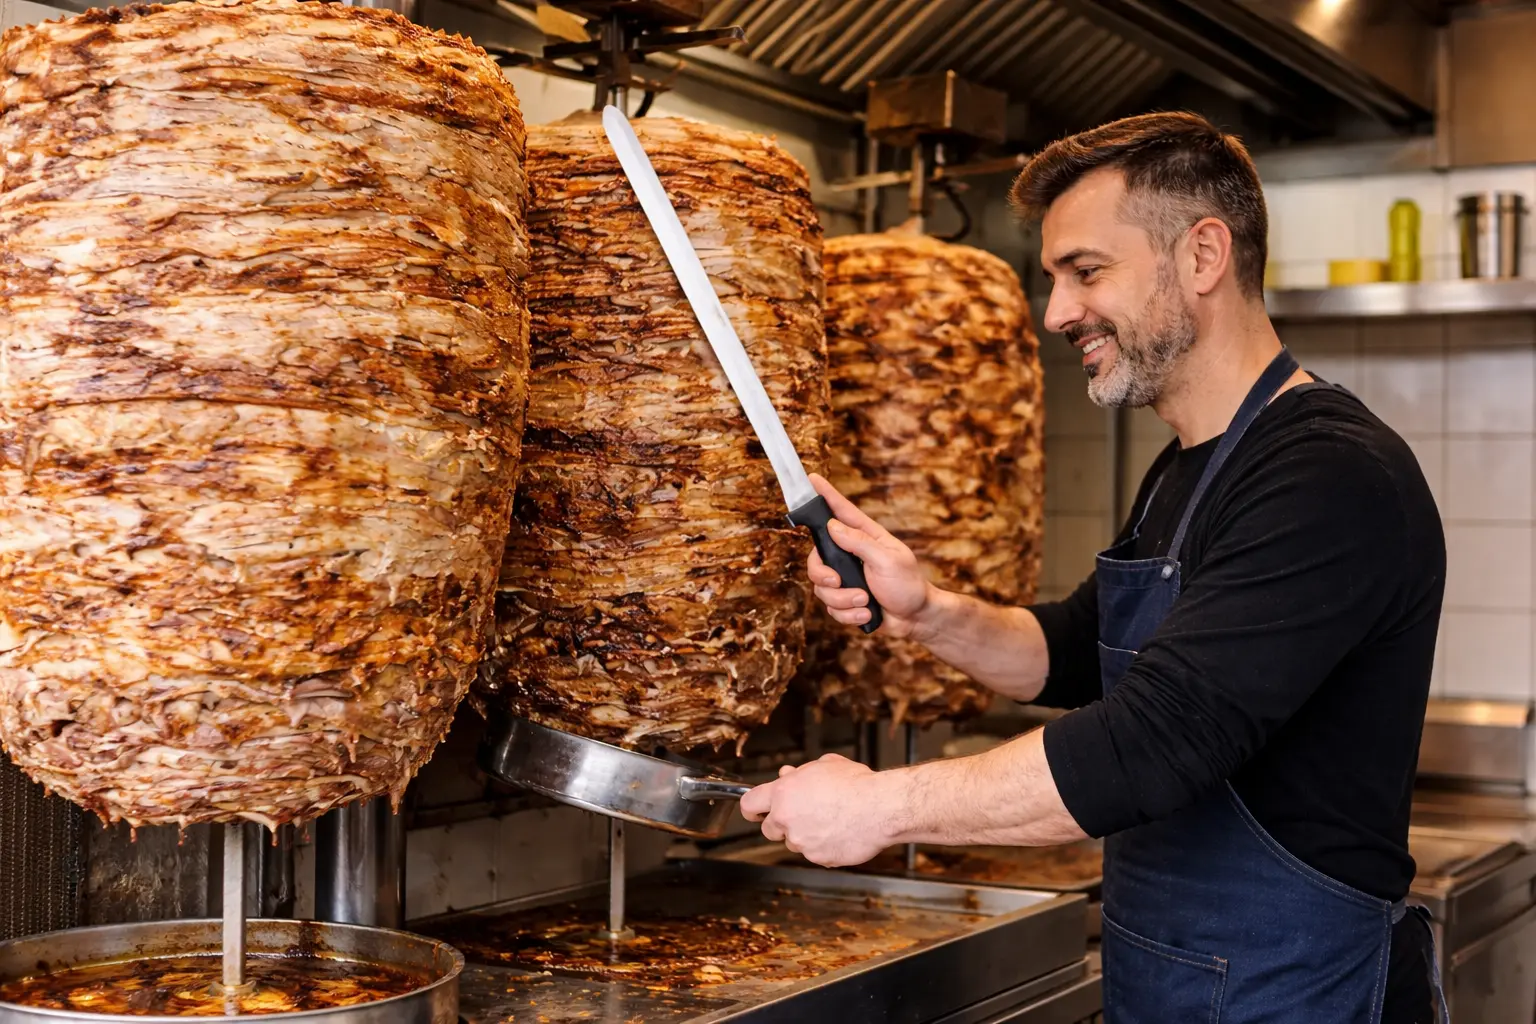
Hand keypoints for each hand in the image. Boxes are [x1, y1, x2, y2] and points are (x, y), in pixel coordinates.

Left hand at [738, 753, 903, 866]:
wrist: (881, 808)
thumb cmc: (857, 784)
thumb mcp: (826, 765)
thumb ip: (800, 772)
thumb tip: (786, 774)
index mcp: (783, 793)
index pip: (749, 804)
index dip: (752, 809)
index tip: (756, 812)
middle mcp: (787, 819)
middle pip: (769, 829)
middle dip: (781, 824)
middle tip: (802, 815)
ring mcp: (801, 842)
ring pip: (793, 842)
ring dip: (805, 835)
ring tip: (830, 820)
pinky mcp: (818, 858)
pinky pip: (814, 854)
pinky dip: (823, 847)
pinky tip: (840, 832)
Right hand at [805, 474, 931, 638]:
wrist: (915, 619)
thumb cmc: (908, 585)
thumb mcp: (888, 561)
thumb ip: (859, 543)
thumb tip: (832, 526)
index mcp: (865, 537)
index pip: (841, 511)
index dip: (825, 495)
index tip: (811, 478)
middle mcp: (851, 555)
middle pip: (816, 558)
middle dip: (823, 575)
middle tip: (837, 582)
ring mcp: (846, 578)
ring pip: (822, 588)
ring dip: (843, 601)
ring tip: (865, 602)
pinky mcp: (845, 600)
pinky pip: (830, 608)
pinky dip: (848, 615)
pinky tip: (866, 615)